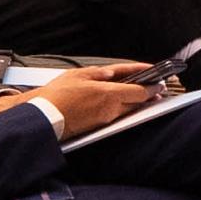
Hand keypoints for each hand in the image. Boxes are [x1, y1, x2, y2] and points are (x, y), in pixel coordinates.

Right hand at [0, 65, 156, 137]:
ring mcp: (104, 119)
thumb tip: (113, 73)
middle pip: (137, 101)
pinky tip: (123, 103)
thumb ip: (98, 73)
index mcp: (107, 94)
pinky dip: (124, 108)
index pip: (139, 90)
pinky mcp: (98, 127)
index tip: (159, 80)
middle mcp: (110, 108)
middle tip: (156, 87)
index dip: (152, 85)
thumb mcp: (77, 75)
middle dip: (149, 94)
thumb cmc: (55, 96)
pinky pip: (117, 116)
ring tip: (144, 94)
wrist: (41, 118)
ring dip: (137, 102)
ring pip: (128, 110)